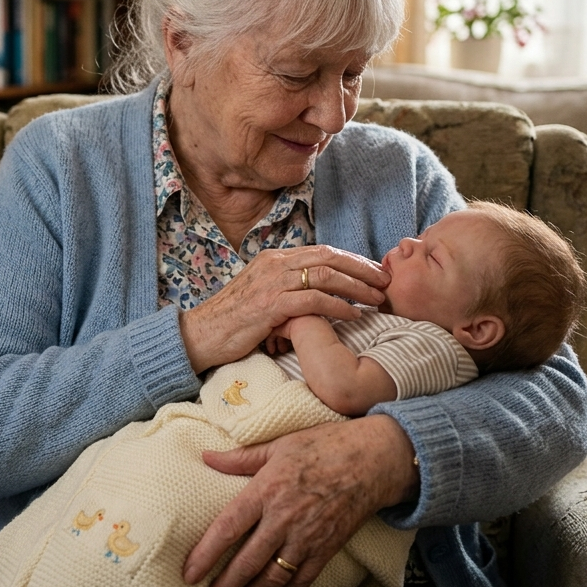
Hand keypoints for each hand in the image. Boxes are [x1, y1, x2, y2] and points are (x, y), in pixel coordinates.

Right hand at [179, 246, 386, 373]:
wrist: (201, 334)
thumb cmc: (233, 321)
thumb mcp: (262, 295)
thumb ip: (287, 288)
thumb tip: (316, 293)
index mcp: (274, 258)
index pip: (322, 251)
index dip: (352, 260)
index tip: (373, 272)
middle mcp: (274, 264)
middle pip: (329, 257)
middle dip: (362, 269)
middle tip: (385, 282)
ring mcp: (271, 282)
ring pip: (325, 276)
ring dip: (356, 287)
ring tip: (377, 299)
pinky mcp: (270, 304)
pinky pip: (313, 300)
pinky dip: (337, 306)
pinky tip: (353, 315)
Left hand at [184, 415, 416, 586]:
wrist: (374, 459)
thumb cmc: (325, 445)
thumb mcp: (279, 444)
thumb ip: (240, 457)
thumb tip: (206, 457)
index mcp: (267, 489)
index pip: (228, 528)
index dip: (205, 554)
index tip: (188, 573)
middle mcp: (284, 518)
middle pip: (247, 562)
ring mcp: (307, 538)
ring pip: (272, 579)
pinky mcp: (326, 550)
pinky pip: (300, 582)